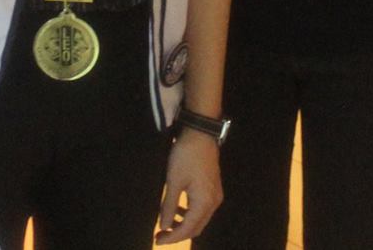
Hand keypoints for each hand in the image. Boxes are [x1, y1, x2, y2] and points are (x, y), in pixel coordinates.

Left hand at [155, 129, 220, 243]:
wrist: (201, 134)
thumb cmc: (186, 156)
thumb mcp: (173, 181)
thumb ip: (169, 206)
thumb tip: (165, 226)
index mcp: (204, 203)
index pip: (188, 229)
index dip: (172, 237)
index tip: (157, 240)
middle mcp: (214, 203)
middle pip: (196, 228)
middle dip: (178, 234)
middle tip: (160, 235)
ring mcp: (215, 195)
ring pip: (200, 219)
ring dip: (184, 224)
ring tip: (167, 224)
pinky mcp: (213, 189)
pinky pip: (202, 209)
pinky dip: (190, 214)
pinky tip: (178, 209)